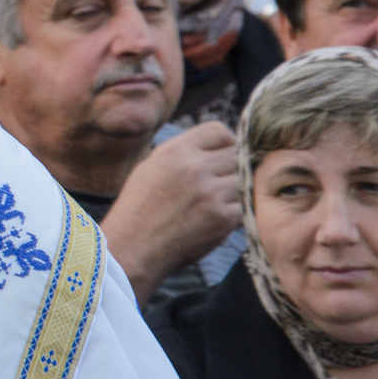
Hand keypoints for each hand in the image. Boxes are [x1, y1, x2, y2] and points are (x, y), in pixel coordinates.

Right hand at [99, 122, 241, 302]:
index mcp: (174, 151)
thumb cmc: (138, 209)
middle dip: (235, 166)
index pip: (218, 130)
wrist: (131, 248)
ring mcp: (210, 193)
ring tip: (222, 200)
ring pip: (246, 178)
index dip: (226, 142)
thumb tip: (216, 147)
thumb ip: (183, 153)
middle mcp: (193, 167)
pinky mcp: (222, 218)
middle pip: (237, 153)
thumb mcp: (151, 167)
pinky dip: (238, 211)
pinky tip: (221, 217)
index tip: (224, 157)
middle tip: (226, 182)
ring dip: (239, 189)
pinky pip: (246, 205)